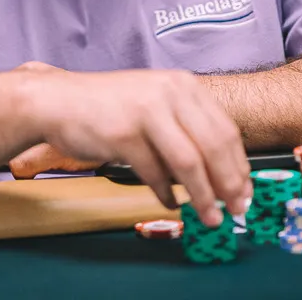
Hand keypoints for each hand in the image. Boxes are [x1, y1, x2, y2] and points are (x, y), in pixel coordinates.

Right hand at [23, 68, 251, 225]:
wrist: (57, 100)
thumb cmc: (107, 107)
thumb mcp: (154, 104)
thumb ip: (186, 128)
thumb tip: (222, 173)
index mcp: (182, 85)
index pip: (225, 129)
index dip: (239, 165)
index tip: (244, 191)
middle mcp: (168, 93)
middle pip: (214, 146)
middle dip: (229, 184)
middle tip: (235, 209)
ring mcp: (146, 111)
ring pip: (189, 162)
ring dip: (204, 196)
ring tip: (210, 217)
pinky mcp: (123, 133)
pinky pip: (155, 172)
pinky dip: (166, 194)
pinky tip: (169, 203)